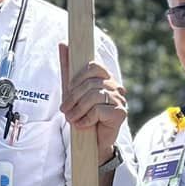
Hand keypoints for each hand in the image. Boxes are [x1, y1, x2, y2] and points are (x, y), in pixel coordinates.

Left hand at [59, 43, 127, 157]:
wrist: (94, 142)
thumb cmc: (84, 114)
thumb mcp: (73, 90)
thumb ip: (69, 67)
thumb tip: (63, 43)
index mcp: (106, 79)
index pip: (95, 66)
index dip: (79, 76)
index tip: (69, 88)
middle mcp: (116, 87)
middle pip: (91, 84)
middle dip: (73, 98)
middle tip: (64, 110)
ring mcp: (120, 99)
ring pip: (94, 97)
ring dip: (78, 110)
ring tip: (71, 119)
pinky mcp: (121, 113)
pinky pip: (98, 111)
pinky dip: (86, 119)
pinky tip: (83, 125)